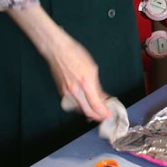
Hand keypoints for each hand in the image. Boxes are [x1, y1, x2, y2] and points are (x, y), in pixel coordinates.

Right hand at [8, 5, 110, 121]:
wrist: (57, 50)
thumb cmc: (75, 54)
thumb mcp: (92, 68)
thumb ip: (97, 85)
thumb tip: (102, 96)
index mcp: (86, 83)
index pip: (96, 104)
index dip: (103, 112)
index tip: (109, 115)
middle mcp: (75, 90)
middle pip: (87, 111)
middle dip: (97, 116)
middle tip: (104, 117)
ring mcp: (67, 92)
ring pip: (80, 108)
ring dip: (89, 111)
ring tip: (97, 110)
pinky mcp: (61, 92)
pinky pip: (73, 103)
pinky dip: (81, 105)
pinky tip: (86, 103)